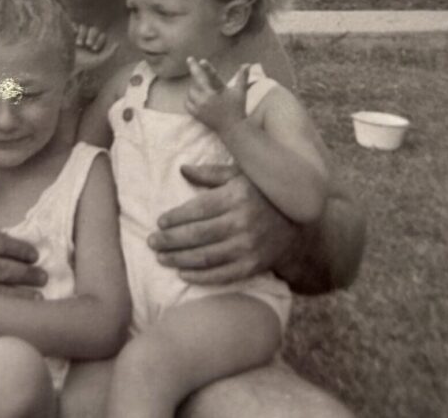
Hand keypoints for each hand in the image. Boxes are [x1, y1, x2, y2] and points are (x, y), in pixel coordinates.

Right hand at [73, 23, 120, 74]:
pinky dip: (74, 27)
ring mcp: (79, 34)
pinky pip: (74, 24)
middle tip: (87, 45)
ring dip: (82, 34)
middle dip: (92, 36)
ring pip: (84, 26)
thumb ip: (110, 53)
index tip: (94, 49)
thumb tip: (118, 43)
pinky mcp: (69, 33)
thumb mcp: (99, 60)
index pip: (102, 35)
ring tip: (78, 44)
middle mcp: (88, 37)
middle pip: (94, 29)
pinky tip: (73, 34)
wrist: (69, 66)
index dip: (99, 40)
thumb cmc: (84, 64)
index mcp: (96, 42)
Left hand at [148, 163, 298, 284]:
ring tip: (161, 257)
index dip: (176, 217)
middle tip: (151, 242)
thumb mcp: (240, 176)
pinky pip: (222, 275)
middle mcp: (242, 222)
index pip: (198, 209)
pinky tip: (183, 273)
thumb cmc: (261, 195)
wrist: (295, 225)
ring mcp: (248, 247)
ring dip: (179, 259)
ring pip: (206, 256)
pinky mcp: (252, 266)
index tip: (160, 222)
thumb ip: (211, 173)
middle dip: (170, 240)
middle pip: (198, 234)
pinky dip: (200, 277)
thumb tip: (182, 169)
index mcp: (237, 196)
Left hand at [185, 58, 248, 134]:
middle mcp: (202, 100)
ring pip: (190, 94)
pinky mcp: (197, 116)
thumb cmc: (237, 109)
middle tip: (201, 75)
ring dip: (194, 88)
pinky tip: (195, 97)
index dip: (194, 67)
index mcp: (211, 93)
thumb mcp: (240, 92)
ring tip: (200, 86)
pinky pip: (188, 105)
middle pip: (194, 85)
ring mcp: (198, 109)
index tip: (189, 58)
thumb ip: (242, 77)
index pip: (200, 76)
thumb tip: (247, 64)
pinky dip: (190, 99)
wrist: (233, 129)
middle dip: (197, 78)